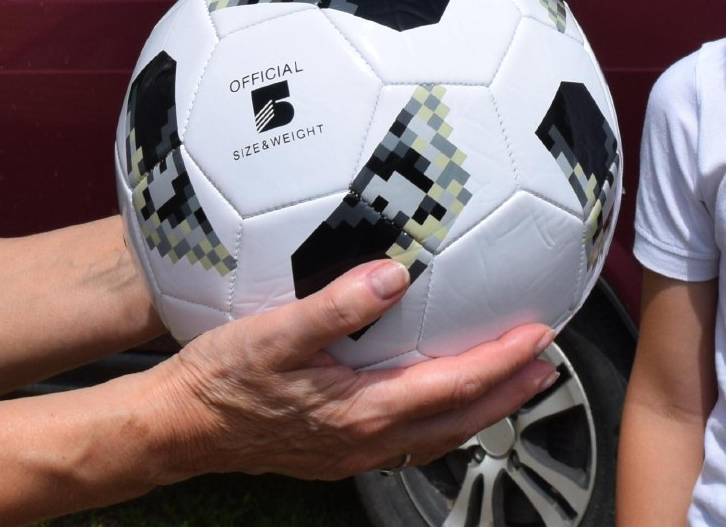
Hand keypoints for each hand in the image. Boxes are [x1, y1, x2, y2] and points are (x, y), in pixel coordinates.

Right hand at [152, 260, 557, 481]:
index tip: (539, 336)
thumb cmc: (221, 380)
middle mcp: (366, 441)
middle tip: (548, 367)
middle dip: (509, 393)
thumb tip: (393, 274)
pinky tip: (439, 396)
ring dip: (480, 407)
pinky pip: (408, 438)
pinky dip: (441, 416)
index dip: (502, 362)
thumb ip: (337, 304)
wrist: (178, 427)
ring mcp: (352, 452)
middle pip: (459, 420)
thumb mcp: (275, 333)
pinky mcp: (336, 450)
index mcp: (362, 413)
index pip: (453, 387)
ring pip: (437, 435)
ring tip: (511, 382)